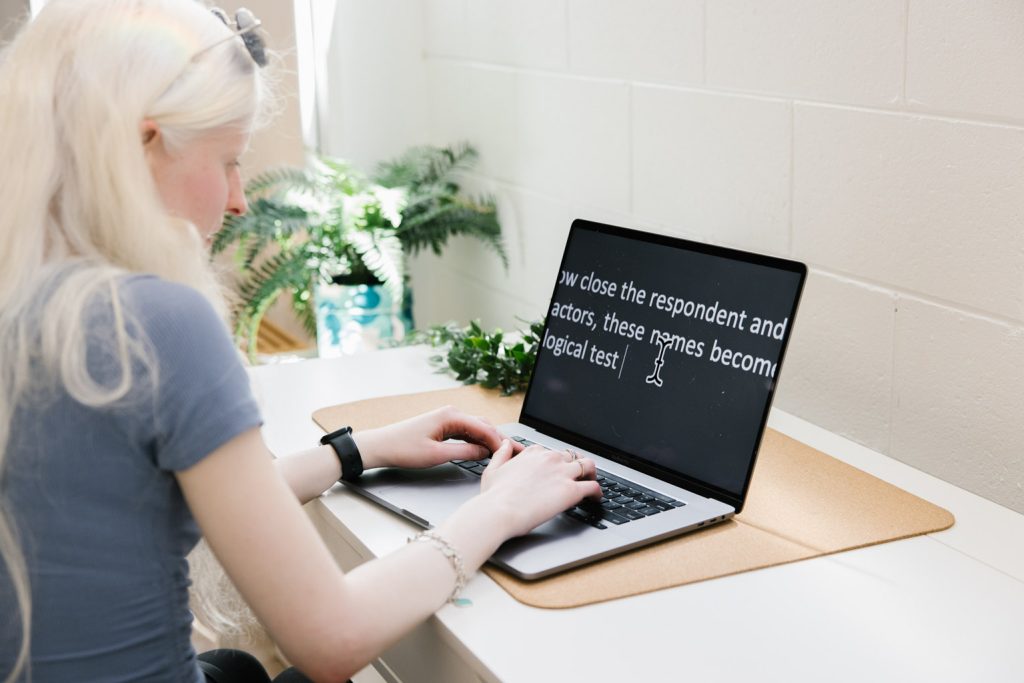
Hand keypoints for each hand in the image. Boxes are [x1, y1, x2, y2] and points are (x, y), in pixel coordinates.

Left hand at [353, 405, 517, 470]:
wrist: (380, 445)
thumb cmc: (403, 449)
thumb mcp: (437, 455)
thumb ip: (464, 453)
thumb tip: (485, 453)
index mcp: (451, 416)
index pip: (484, 427)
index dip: (501, 441)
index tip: (513, 453)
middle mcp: (451, 413)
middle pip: (483, 425)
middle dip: (500, 439)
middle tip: (517, 453)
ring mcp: (447, 418)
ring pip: (476, 428)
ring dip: (489, 440)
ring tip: (505, 453)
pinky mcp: (442, 426)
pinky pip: (466, 432)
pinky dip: (477, 440)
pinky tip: (485, 450)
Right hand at [478, 441, 601, 537]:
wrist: (499, 511)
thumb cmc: (494, 496)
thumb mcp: (493, 469)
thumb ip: (502, 454)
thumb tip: (506, 444)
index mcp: (533, 453)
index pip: (550, 452)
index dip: (554, 462)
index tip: (555, 470)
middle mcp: (550, 459)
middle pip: (571, 457)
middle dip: (574, 466)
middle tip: (575, 476)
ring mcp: (562, 473)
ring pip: (587, 466)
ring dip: (590, 473)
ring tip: (591, 482)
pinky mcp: (571, 491)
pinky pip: (593, 487)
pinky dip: (597, 492)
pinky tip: (596, 499)